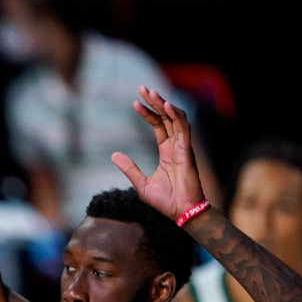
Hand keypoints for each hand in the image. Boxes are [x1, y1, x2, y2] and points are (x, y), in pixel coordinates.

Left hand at [112, 86, 205, 220]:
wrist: (181, 213)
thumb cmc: (166, 201)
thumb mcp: (141, 183)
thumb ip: (130, 168)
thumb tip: (114, 155)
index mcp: (167, 151)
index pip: (158, 125)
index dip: (148, 113)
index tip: (135, 103)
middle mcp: (176, 146)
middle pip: (166, 117)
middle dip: (155, 102)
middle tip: (143, 88)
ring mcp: (183, 148)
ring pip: (175, 118)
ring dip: (164, 104)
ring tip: (152, 93)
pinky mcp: (187, 152)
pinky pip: (183, 129)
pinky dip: (176, 116)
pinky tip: (166, 105)